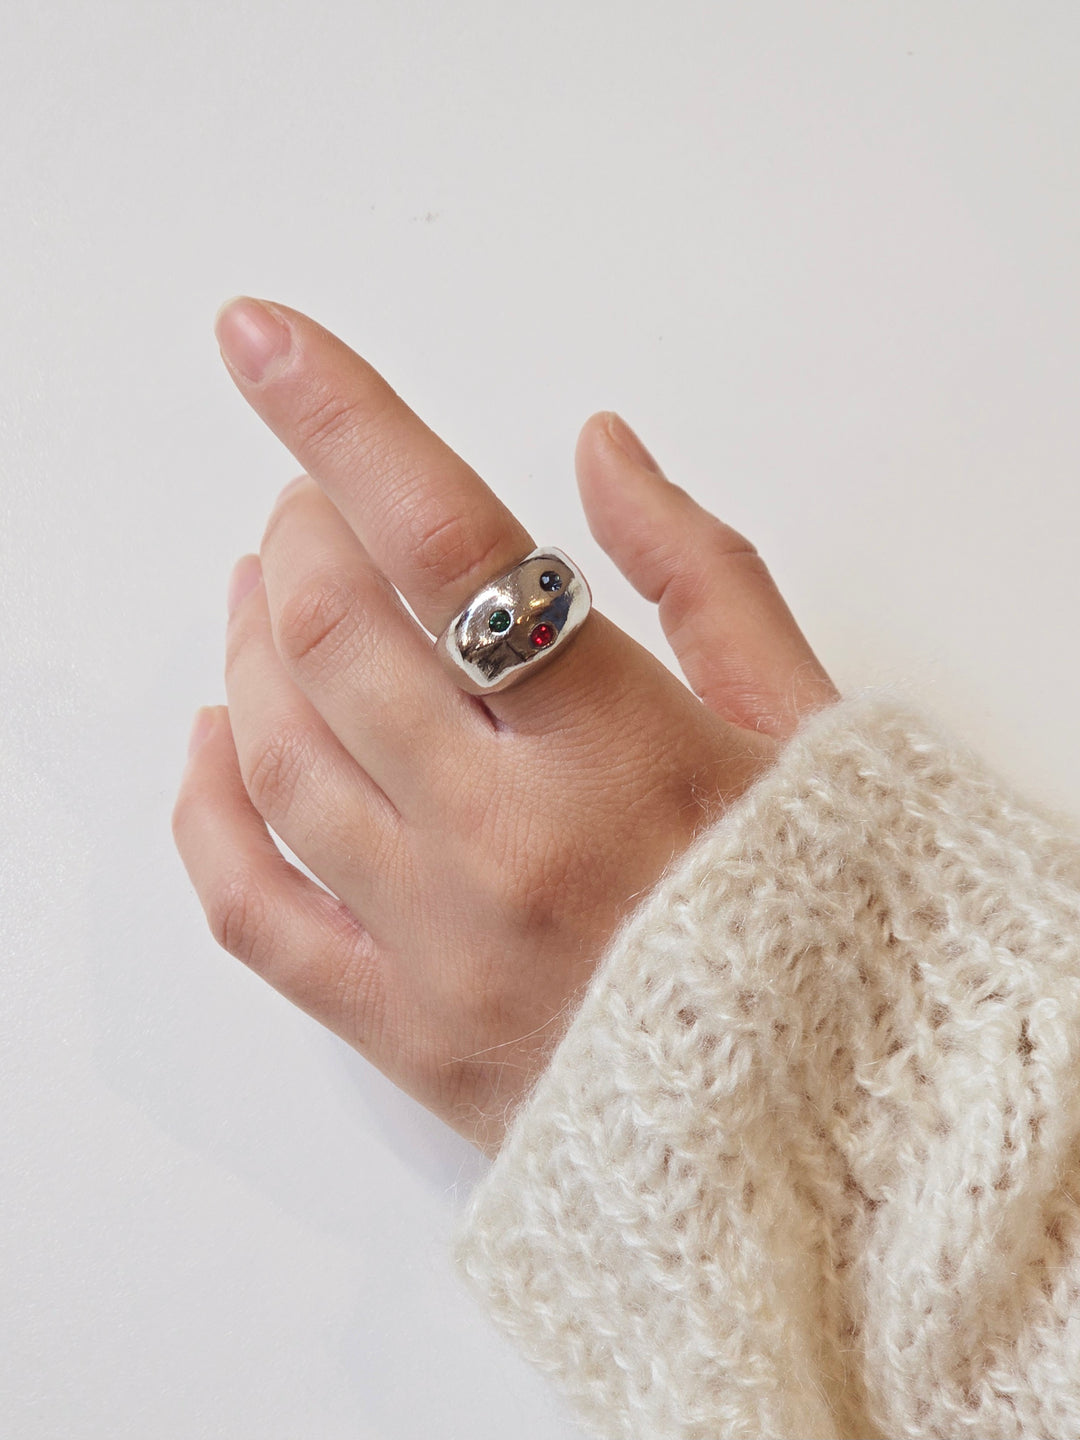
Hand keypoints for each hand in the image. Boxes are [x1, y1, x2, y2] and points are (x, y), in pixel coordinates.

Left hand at [172, 299, 837, 1155]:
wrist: (839, 1142)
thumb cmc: (839, 925)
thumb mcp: (809, 730)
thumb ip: (703, 574)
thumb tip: (600, 451)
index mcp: (623, 754)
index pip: (446, 542)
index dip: (338, 418)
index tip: (259, 335)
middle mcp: (508, 847)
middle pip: (330, 635)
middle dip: (299, 532)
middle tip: (310, 500)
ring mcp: (440, 948)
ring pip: (273, 754)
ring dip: (248, 643)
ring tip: (262, 591)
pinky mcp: (403, 1032)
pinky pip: (250, 910)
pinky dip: (204, 807)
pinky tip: (211, 736)